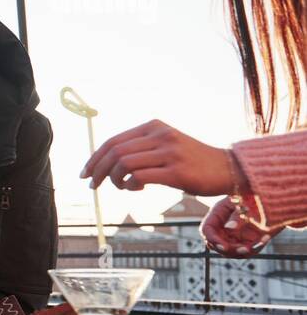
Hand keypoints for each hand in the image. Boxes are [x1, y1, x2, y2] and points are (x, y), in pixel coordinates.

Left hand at [80, 120, 233, 194]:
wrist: (228, 169)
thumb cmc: (192, 162)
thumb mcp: (164, 146)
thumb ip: (140, 151)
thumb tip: (107, 166)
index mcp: (154, 126)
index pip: (113, 140)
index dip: (94, 157)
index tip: (84, 172)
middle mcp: (160, 135)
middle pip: (115, 152)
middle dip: (97, 170)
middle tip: (92, 185)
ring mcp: (169, 152)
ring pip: (124, 163)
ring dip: (113, 179)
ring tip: (120, 186)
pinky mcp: (176, 171)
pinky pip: (139, 177)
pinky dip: (129, 185)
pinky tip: (134, 188)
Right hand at [200, 197, 281, 257]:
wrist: (275, 198)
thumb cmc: (257, 195)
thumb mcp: (245, 202)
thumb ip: (237, 216)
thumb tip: (229, 228)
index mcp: (218, 213)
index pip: (207, 230)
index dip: (213, 239)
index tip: (224, 246)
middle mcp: (223, 226)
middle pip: (216, 244)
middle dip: (228, 249)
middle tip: (244, 249)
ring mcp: (234, 234)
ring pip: (230, 251)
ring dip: (242, 251)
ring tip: (257, 243)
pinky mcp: (246, 240)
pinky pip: (246, 250)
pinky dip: (255, 247)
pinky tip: (265, 238)